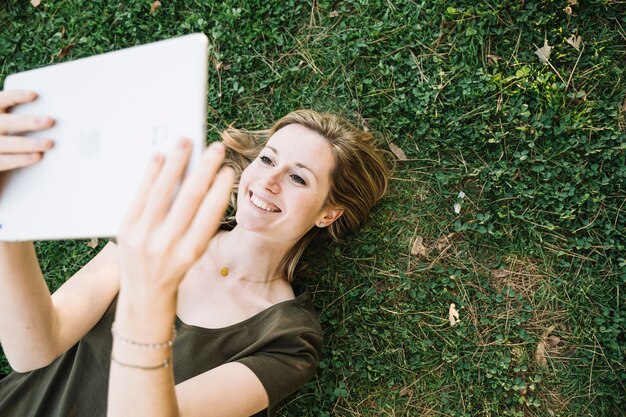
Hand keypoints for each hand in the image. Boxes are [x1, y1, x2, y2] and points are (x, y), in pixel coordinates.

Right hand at [0, 90, 54, 171]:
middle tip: (49, 120)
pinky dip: (21, 159)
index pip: (1, 100)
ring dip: (28, 143)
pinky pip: (4, 161)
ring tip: (48, 143)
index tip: (33, 94)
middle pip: (6, 123)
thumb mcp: (7, 122)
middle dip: (28, 122)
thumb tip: (50, 116)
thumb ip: (20, 119)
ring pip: (6, 143)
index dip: (15, 96)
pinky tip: (37, 156)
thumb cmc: (5, 135)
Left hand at [116, 138, 233, 300]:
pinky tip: (160, 157)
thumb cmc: (176, 268)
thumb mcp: (195, 251)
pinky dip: (151, 174)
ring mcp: (143, 237)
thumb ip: (198, 221)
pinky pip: (140, 196)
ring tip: (184, 142)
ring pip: (162, 193)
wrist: (144, 295)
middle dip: (203, 170)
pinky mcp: (125, 230)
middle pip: (188, 199)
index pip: (208, 215)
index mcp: (190, 252)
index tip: (228, 169)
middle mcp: (167, 245)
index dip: (220, 190)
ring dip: (175, 164)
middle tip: (214, 148)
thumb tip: (203, 178)